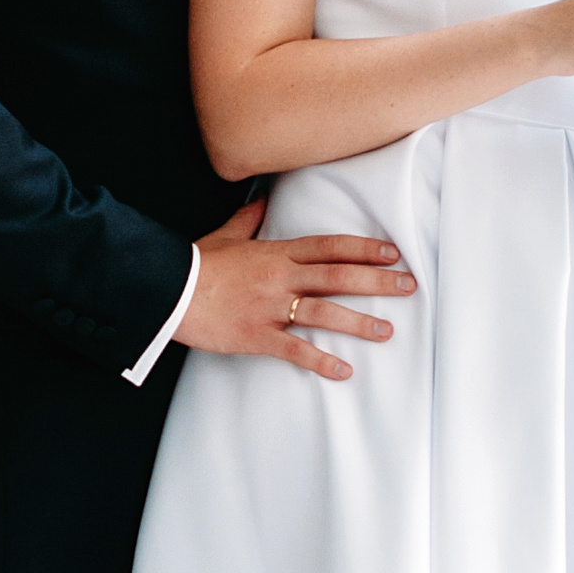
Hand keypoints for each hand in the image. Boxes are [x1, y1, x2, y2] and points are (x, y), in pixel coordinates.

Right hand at [176, 198, 413, 380]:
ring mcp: (270, 307)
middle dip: (377, 282)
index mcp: (275, 252)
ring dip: (359, 322)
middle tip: (408, 287)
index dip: (364, 249)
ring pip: (324, 313)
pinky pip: (295, 350)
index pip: (330, 247)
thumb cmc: (193, 264)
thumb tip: (260, 201)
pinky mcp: (257, 335)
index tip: (392, 253)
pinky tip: (343, 370)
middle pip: (338, 276)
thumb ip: (247, 220)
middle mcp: (280, 277)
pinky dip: (321, 361)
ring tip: (387, 331)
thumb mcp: (223, 237)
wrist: (165, 290)